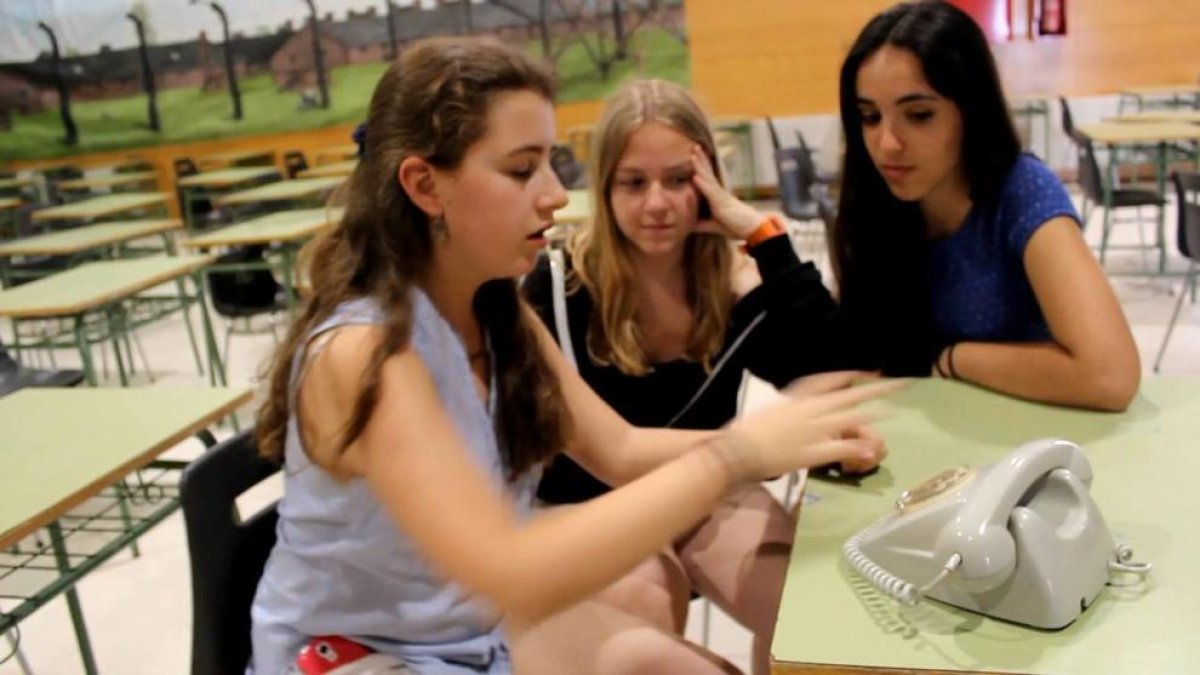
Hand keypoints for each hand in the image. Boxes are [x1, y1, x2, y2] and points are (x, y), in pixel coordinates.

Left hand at [688, 144, 762, 238]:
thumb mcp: (715, 226)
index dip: (701, 167)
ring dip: (700, 166)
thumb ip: (702, 224)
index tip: (694, 155)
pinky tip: (695, 176)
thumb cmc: (736, 225)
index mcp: (717, 196)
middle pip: (708, 173)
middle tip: (693, 146)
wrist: (752, 229)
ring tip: (693, 154)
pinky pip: (711, 192)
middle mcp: (719, 193)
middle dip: (701, 160)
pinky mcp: (722, 203)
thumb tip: (689, 225)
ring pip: (708, 178)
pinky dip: (703, 184)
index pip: (708, 178)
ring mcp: (721, 196)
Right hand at [713, 372, 904, 482]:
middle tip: (899, 382)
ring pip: (850, 419)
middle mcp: (809, 410)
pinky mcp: (814, 452)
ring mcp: (814, 431)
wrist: (737, 450)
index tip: (868, 372)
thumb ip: (787, 409)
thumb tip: (796, 410)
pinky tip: (873, 450)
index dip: (850, 376)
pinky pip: (841, 449)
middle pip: (848, 395)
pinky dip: (857, 449)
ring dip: (872, 414)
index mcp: (796, 398)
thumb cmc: (746, 431)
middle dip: (875, 388)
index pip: (828, 381)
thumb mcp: (769, 411)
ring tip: (892, 410)